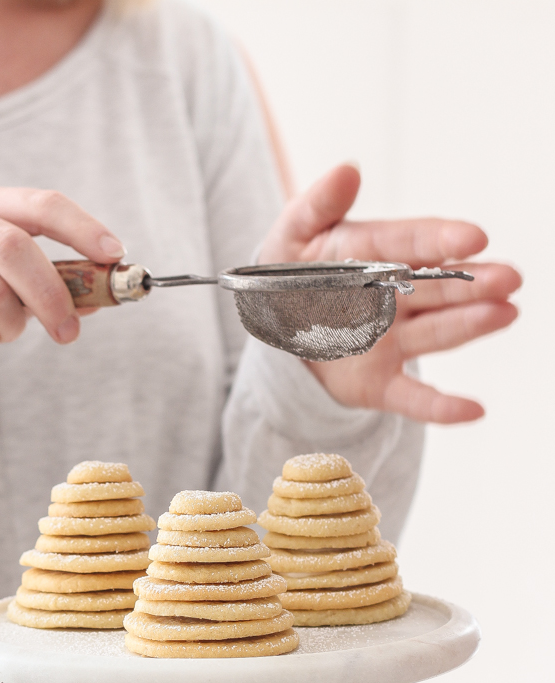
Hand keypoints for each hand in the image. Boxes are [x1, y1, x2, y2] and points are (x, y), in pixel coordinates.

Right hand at [0, 185, 124, 379]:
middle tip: (69, 331)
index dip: (82, 229)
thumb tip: (103, 296)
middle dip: (51, 294)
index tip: (115, 255)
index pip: (40, 205)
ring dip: (12, 326)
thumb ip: (53, 281)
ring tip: (4, 330)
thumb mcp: (7, 276)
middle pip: (13, 249)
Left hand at [258, 165, 520, 422]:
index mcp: (377, 256)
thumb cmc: (288, 271)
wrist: (273, 324)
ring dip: (470, 326)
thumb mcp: (293, 234)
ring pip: (435, 334)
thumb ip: (317, 205)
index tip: (473, 237)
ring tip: (505, 313)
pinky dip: (442, 408)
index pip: (412, 244)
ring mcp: (392, 342)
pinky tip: (474, 411)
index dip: (440, 240)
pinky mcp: (380, 384)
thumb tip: (347, 170)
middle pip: (437, 289)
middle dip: (474, 284)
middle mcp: (395, 298)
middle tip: (510, 278)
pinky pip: (413, 399)